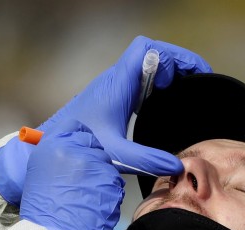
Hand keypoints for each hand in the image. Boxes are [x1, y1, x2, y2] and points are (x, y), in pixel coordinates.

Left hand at [0, 36, 210, 204]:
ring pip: (145, 64)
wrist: (52, 145)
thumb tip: (176, 166)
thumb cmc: (80, 146)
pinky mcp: (111, 96)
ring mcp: (113, 86)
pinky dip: (154, 83)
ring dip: (165, 72)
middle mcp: (115, 80)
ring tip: (182, 90)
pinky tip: (162, 101)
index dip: (169, 56)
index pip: (145, 48)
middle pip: (151, 53)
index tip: (183, 78)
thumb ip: (146, 160)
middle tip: (191, 84)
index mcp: (117, 84)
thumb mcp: (116, 154)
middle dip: (175, 63)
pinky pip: (138, 78)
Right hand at [20, 128, 123, 229]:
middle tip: (81, 181)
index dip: (79, 138)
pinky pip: (113, 181)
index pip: (74, 126)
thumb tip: (71, 156)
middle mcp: (75, 149)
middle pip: (94, 144)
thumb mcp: (39, 178)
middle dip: (91, 158)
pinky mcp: (112, 180)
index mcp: (51, 146)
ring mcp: (96, 164)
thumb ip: (57, 160)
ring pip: (106, 164)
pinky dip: (107, 191)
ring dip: (100, 178)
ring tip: (86, 199)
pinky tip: (95, 205)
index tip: (78, 150)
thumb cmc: (42, 214)